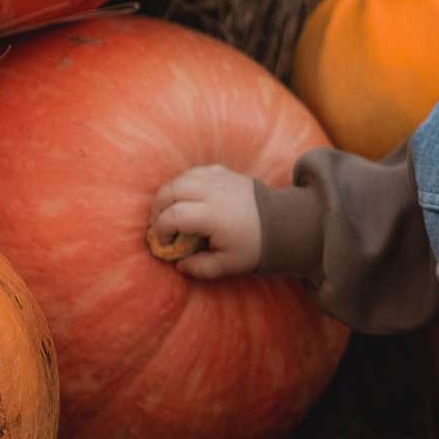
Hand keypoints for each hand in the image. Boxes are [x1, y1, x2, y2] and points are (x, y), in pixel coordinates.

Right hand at [148, 165, 262, 279]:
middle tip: (158, 225)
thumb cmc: (253, 245)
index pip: (173, 216)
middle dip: (157, 209)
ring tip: (167, 211)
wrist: (280, 222)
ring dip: (168, 194)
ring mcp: (218, 178)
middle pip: (170, 191)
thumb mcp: (228, 265)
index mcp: (213, 216)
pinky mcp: (223, 171)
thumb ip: (200, 267)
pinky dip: (183, 182)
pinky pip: (194, 172)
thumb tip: (179, 264)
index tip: (165, 244)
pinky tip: (185, 197)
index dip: (161, 230)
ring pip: (180, 178)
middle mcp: (213, 192)